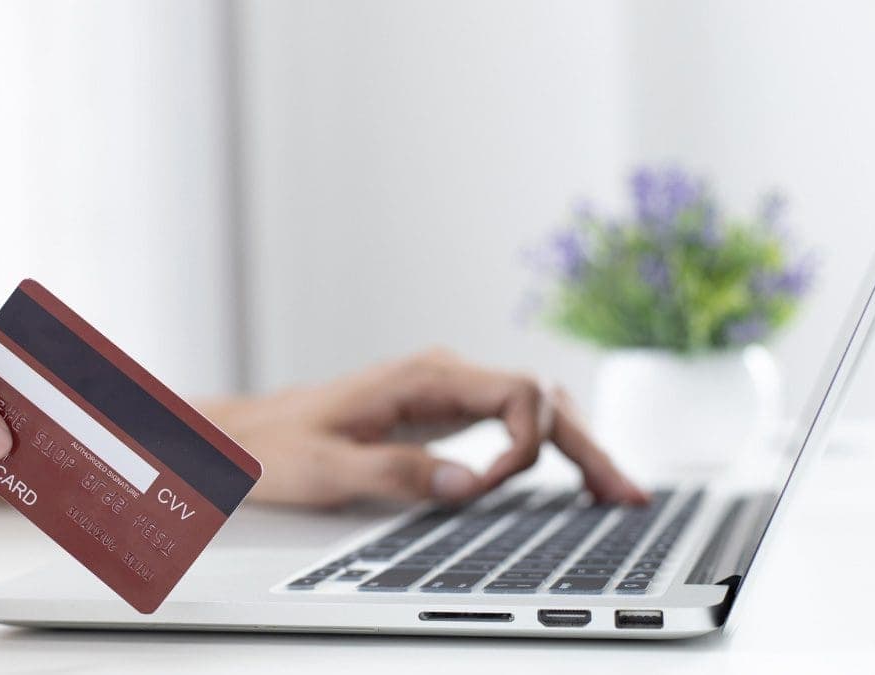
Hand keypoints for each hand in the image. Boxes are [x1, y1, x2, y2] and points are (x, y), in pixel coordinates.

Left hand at [203, 349, 646, 507]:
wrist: (248, 435)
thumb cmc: (280, 447)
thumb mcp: (327, 466)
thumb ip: (395, 473)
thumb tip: (465, 485)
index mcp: (423, 377)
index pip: (517, 393)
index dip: (525, 444)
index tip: (491, 488)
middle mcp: (444, 376)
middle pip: (540, 399)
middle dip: (586, 446)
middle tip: (626, 496)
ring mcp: (446, 392)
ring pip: (532, 410)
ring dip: (576, 448)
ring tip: (615, 493)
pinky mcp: (442, 413)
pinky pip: (509, 424)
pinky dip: (544, 451)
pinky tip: (568, 479)